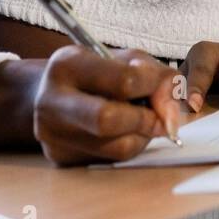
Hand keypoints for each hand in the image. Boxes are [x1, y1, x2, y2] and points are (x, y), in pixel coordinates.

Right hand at [33, 45, 181, 165]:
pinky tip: (123, 133)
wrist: (45, 92)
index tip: (164, 87)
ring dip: (142, 137)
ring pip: (115, 148)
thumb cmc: (93, 72)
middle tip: (159, 118)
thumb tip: (173, 112)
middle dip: (146, 120)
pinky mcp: (61, 158)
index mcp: (67, 65)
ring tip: (141, 122)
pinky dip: (127, 147)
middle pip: (108, 120)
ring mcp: (52, 134)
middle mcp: (51, 101)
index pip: (123, 81)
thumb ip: (156, 75)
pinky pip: (109, 160)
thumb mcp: (123, 58)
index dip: (154, 86)